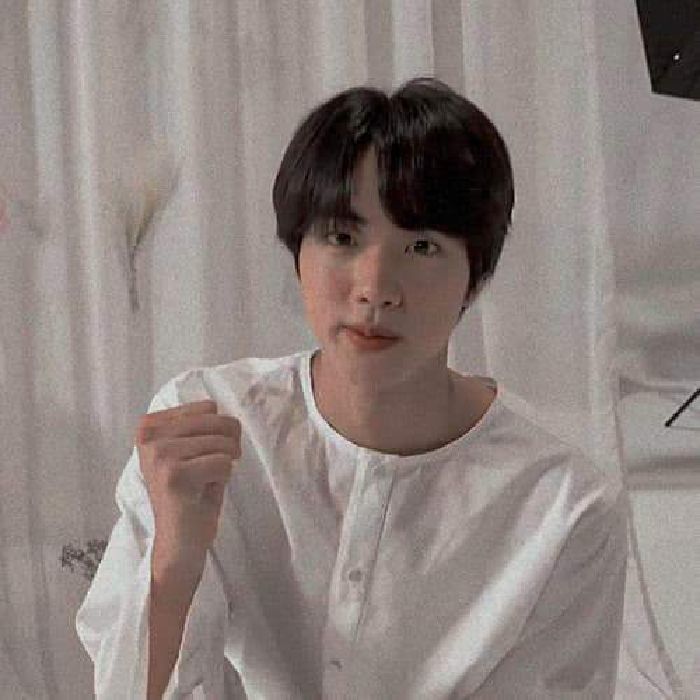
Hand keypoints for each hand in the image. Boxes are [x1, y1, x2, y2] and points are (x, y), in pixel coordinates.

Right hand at [135, 399, 240, 571]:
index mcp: (150, 425)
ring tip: (203, 482)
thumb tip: (224, 411)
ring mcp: (160, 455)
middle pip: (219, 421)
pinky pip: (223, 463)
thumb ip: (201, 426)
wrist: (179, 541)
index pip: (209, 407)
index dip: (220, 431)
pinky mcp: (174, 475)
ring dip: (224, 465)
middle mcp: (150, 436)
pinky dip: (223, 479)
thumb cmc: (191, 493)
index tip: (203, 454)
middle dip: (228, 446)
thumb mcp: (191, 449)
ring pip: (223, 443)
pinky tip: (202, 493)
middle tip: (212, 470)